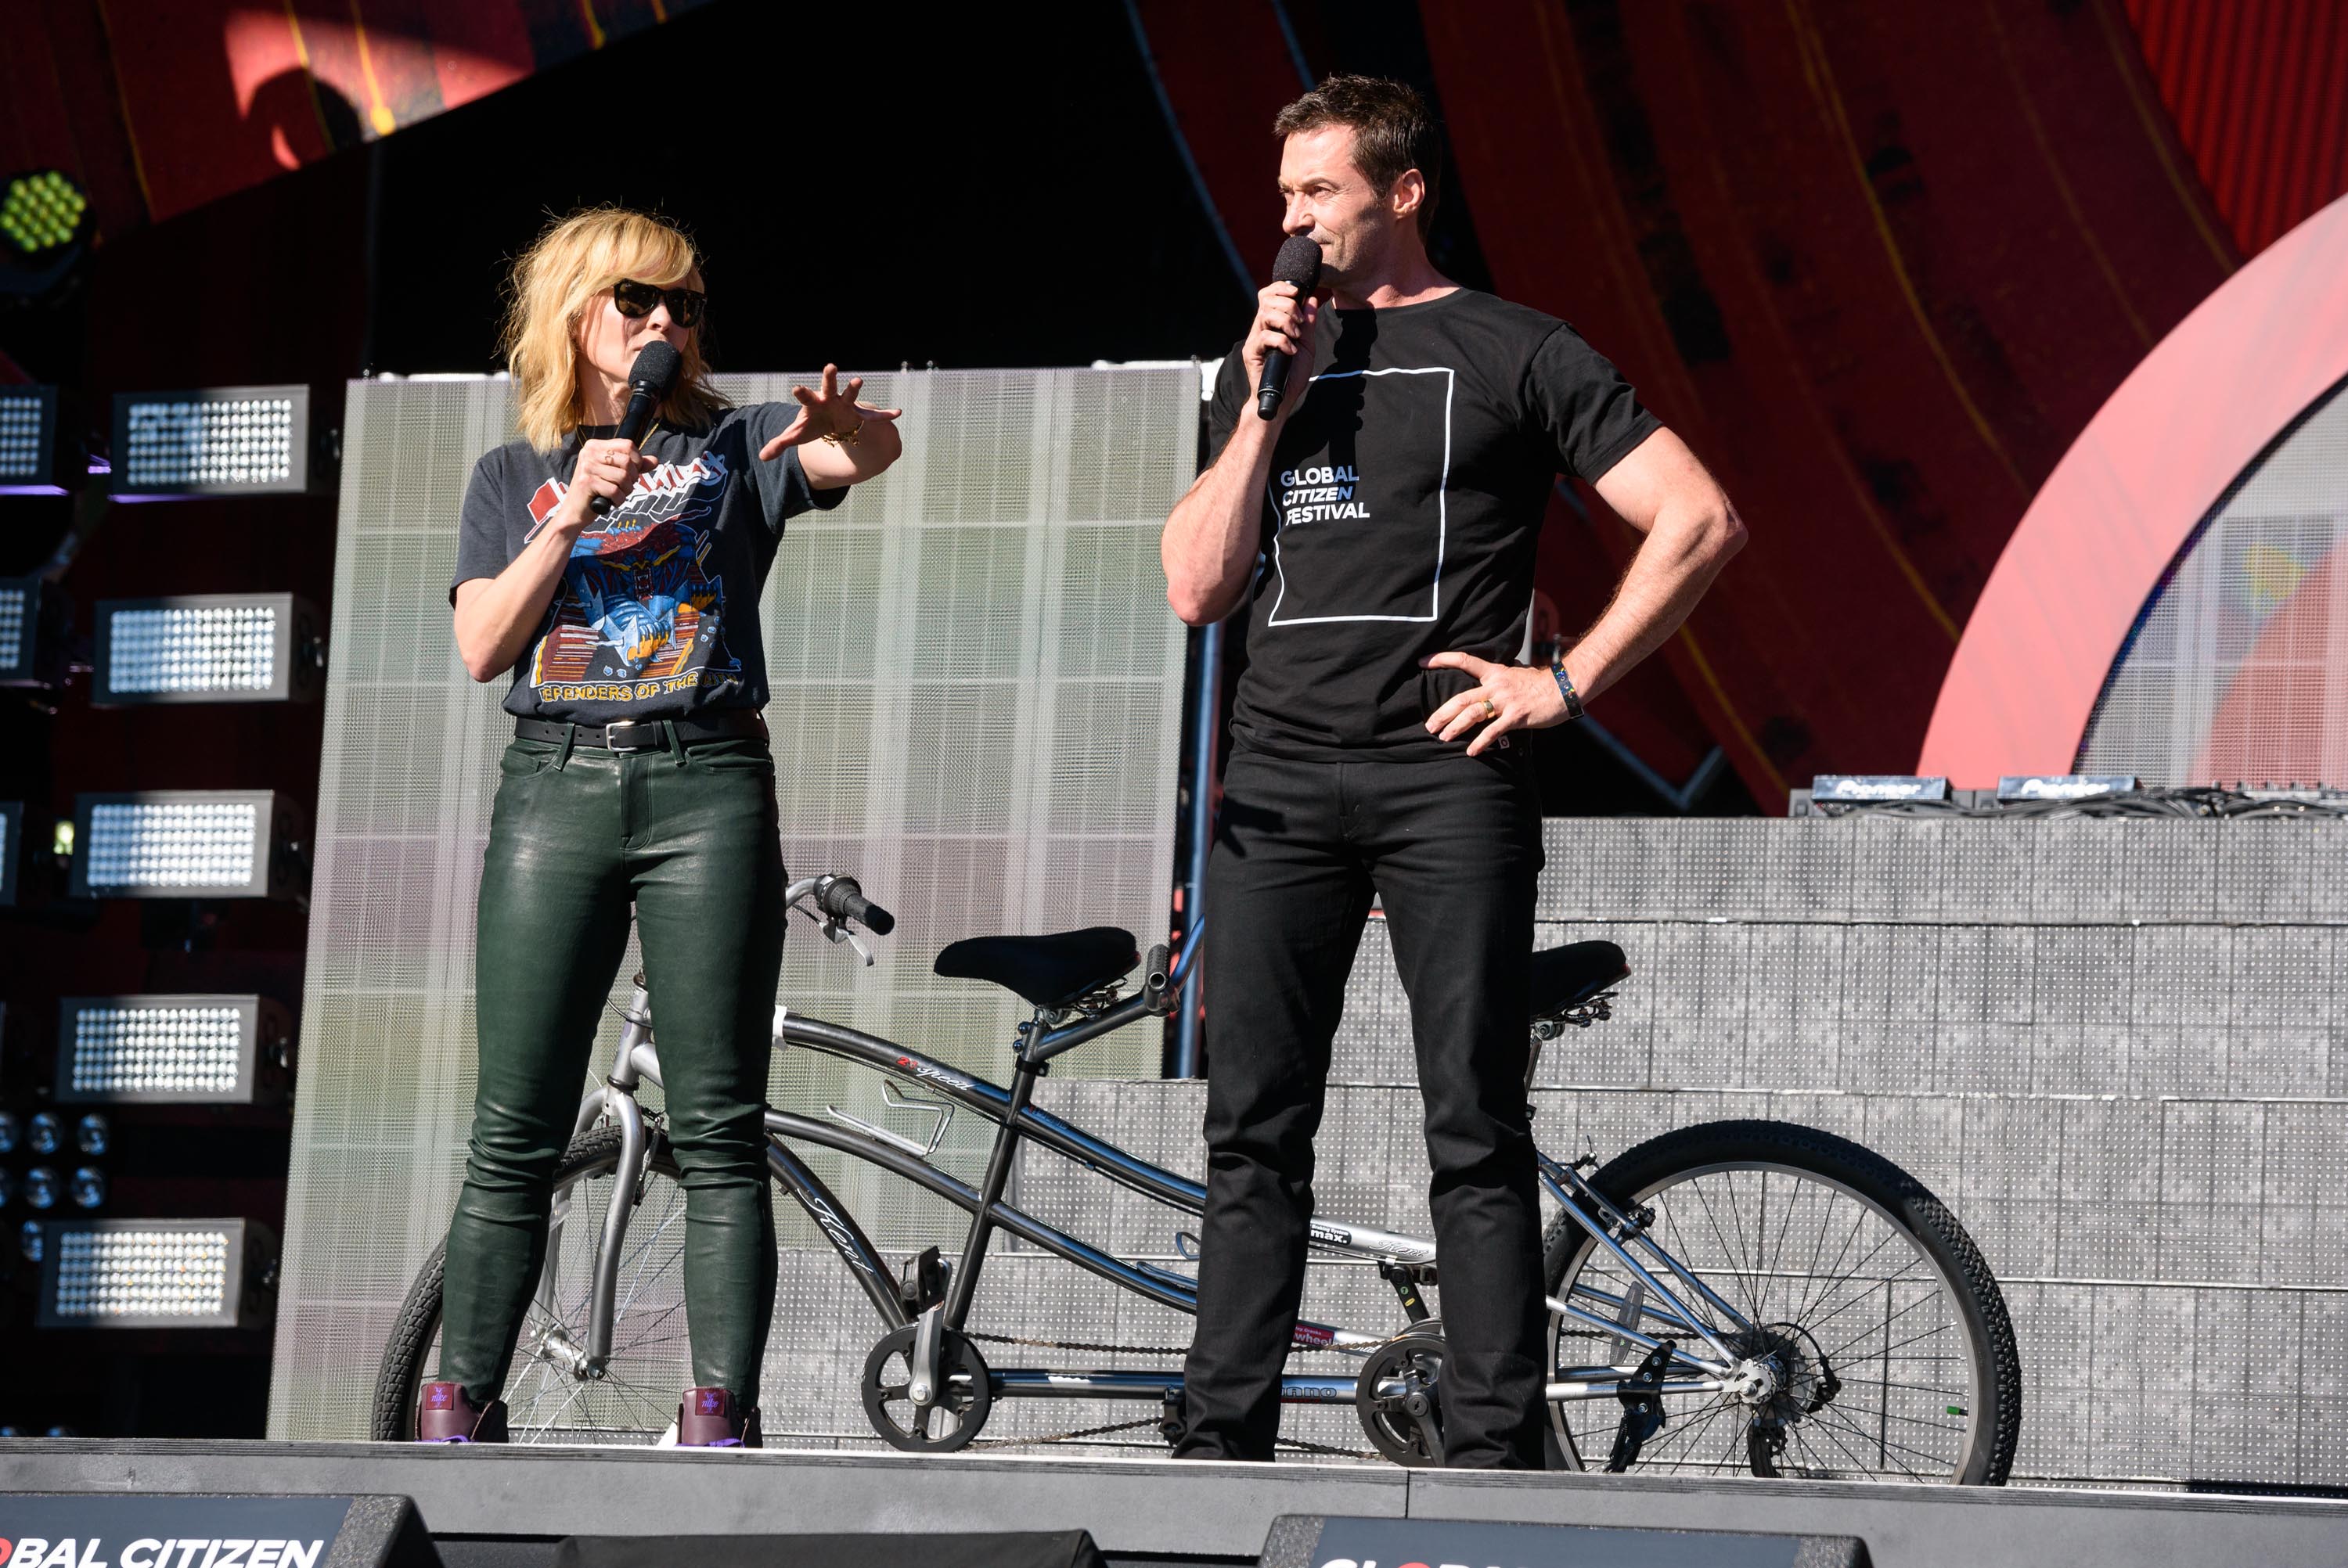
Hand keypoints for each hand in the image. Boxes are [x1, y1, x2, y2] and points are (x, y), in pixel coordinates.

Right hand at [554, 437, 654, 530]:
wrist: (575, 511)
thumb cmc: (597, 491)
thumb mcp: (615, 474)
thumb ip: (635, 466)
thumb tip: (654, 460)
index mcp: (595, 445)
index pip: (628, 445)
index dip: (637, 461)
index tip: (631, 473)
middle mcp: (589, 452)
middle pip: (627, 461)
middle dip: (632, 479)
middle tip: (624, 487)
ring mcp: (586, 466)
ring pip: (623, 477)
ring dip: (626, 491)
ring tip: (617, 495)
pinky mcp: (586, 482)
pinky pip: (615, 490)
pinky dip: (619, 500)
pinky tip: (611, 502)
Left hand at [759, 364, 902, 459]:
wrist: (831, 424)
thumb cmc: (812, 425)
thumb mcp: (796, 436)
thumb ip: (779, 444)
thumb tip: (762, 457)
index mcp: (813, 403)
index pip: (806, 396)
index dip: (802, 392)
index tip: (796, 387)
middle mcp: (830, 399)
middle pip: (829, 386)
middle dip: (829, 377)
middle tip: (829, 367)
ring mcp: (846, 405)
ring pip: (851, 395)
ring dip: (855, 388)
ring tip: (859, 380)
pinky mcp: (859, 415)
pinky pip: (874, 417)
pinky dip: (885, 415)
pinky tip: (897, 412)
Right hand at [1240, 280, 1319, 412]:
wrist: (1282, 399)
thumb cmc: (1292, 374)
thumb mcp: (1306, 345)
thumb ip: (1308, 324)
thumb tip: (1311, 300)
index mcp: (1271, 324)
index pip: (1268, 295)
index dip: (1280, 288)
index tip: (1297, 292)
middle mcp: (1260, 329)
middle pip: (1267, 300)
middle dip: (1289, 306)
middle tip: (1300, 323)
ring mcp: (1254, 340)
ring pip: (1265, 315)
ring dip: (1286, 322)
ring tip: (1296, 337)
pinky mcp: (1251, 353)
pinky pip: (1265, 337)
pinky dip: (1282, 341)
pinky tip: (1291, 351)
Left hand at [1421, 650, 1571, 756]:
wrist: (1564, 688)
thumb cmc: (1540, 684)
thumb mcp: (1516, 675)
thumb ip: (1499, 680)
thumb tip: (1488, 684)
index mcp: (1494, 673)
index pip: (1464, 661)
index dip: (1442, 659)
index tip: (1422, 661)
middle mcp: (1496, 685)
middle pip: (1462, 698)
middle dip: (1442, 713)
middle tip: (1429, 725)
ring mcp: (1506, 701)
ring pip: (1473, 713)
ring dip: (1455, 726)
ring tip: (1443, 737)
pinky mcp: (1516, 716)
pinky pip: (1493, 731)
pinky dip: (1480, 742)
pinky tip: (1471, 751)